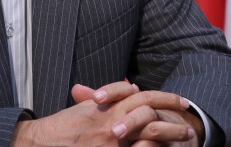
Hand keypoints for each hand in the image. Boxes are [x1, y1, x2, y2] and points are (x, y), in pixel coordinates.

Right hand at [11, 82, 196, 145]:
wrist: (41, 143)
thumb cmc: (62, 128)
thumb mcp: (87, 109)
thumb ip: (109, 99)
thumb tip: (131, 89)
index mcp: (108, 108)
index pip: (143, 97)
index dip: (164, 98)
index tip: (179, 102)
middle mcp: (112, 123)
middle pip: (151, 114)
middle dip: (172, 118)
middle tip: (189, 122)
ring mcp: (112, 142)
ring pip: (148, 133)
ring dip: (169, 136)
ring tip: (185, 138)